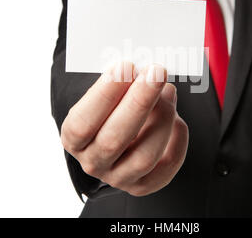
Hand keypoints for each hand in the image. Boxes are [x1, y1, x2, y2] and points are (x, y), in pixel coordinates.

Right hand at [61, 62, 188, 196]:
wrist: (118, 133)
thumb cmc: (111, 108)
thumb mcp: (105, 96)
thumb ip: (119, 84)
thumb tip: (144, 70)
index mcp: (74, 140)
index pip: (83, 123)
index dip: (104, 94)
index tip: (125, 66)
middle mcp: (94, 162)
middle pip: (114, 139)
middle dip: (139, 102)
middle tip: (156, 72)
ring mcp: (120, 177)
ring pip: (144, 156)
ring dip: (162, 119)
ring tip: (168, 91)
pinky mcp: (145, 185)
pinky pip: (166, 167)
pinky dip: (177, 140)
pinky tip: (176, 118)